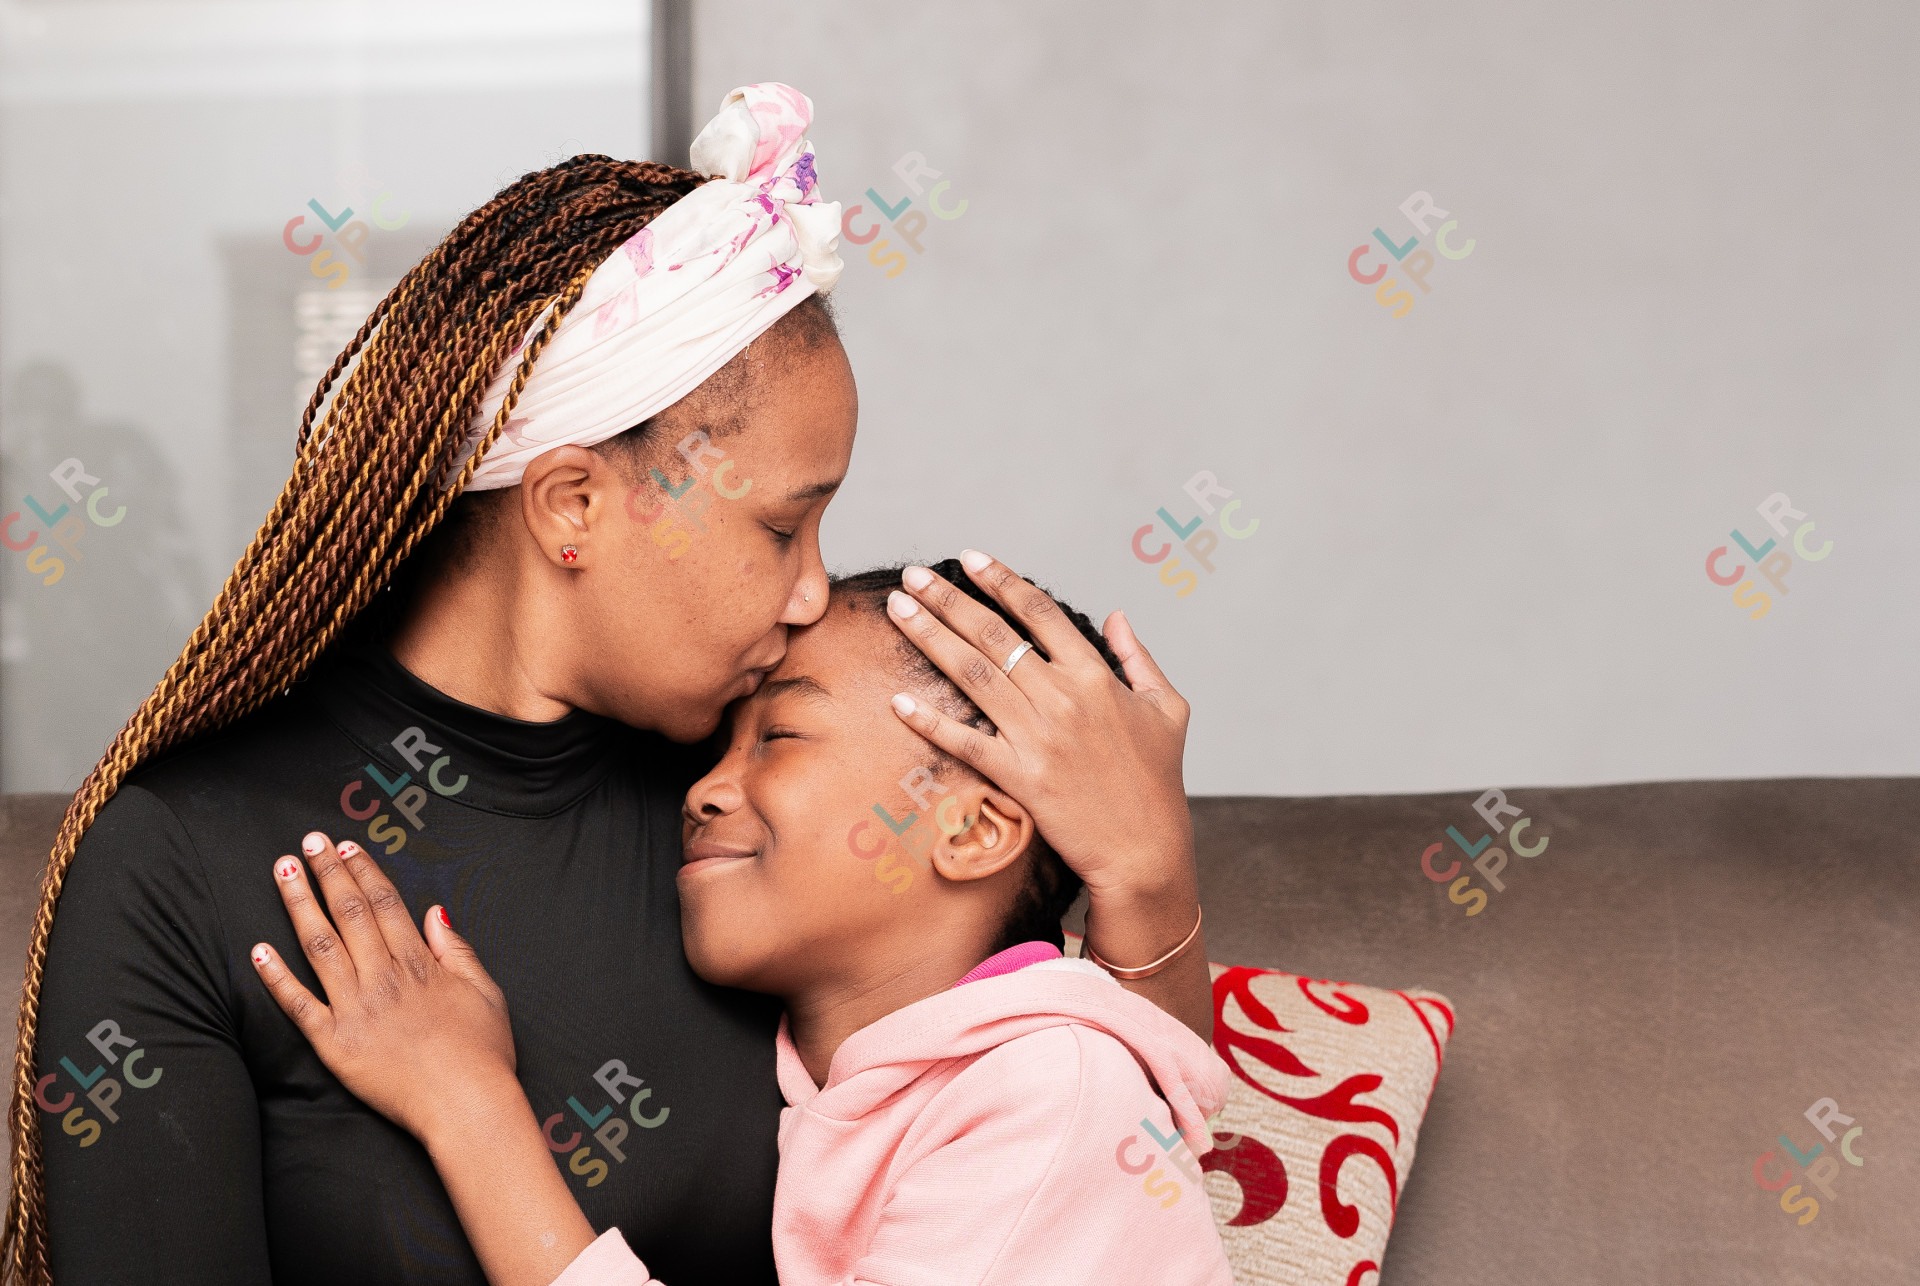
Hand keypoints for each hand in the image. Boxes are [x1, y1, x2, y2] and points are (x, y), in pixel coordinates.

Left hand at [251, 831, 518, 1143]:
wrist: (468, 1106)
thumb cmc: (483, 1054)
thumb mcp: (485, 992)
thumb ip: (457, 950)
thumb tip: (435, 912)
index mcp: (420, 964)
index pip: (385, 904)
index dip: (363, 872)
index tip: (346, 847)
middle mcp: (383, 978)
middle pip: (350, 913)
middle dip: (327, 873)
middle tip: (307, 842)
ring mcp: (355, 1010)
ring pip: (319, 946)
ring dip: (299, 904)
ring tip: (283, 872)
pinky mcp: (335, 1044)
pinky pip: (298, 1005)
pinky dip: (276, 977)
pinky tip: (258, 950)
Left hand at [885, 551, 1194, 904]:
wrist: (1145, 849)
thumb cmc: (1158, 781)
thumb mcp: (1167, 709)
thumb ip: (1139, 657)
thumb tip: (1117, 616)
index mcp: (1097, 676)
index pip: (1040, 614)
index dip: (1001, 581)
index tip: (969, 559)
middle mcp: (1063, 698)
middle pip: (994, 635)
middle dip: (948, 600)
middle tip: (912, 576)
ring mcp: (1038, 737)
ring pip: (972, 675)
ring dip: (930, 637)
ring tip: (898, 611)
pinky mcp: (1019, 777)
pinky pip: (964, 742)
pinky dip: (930, 721)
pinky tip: (898, 701)